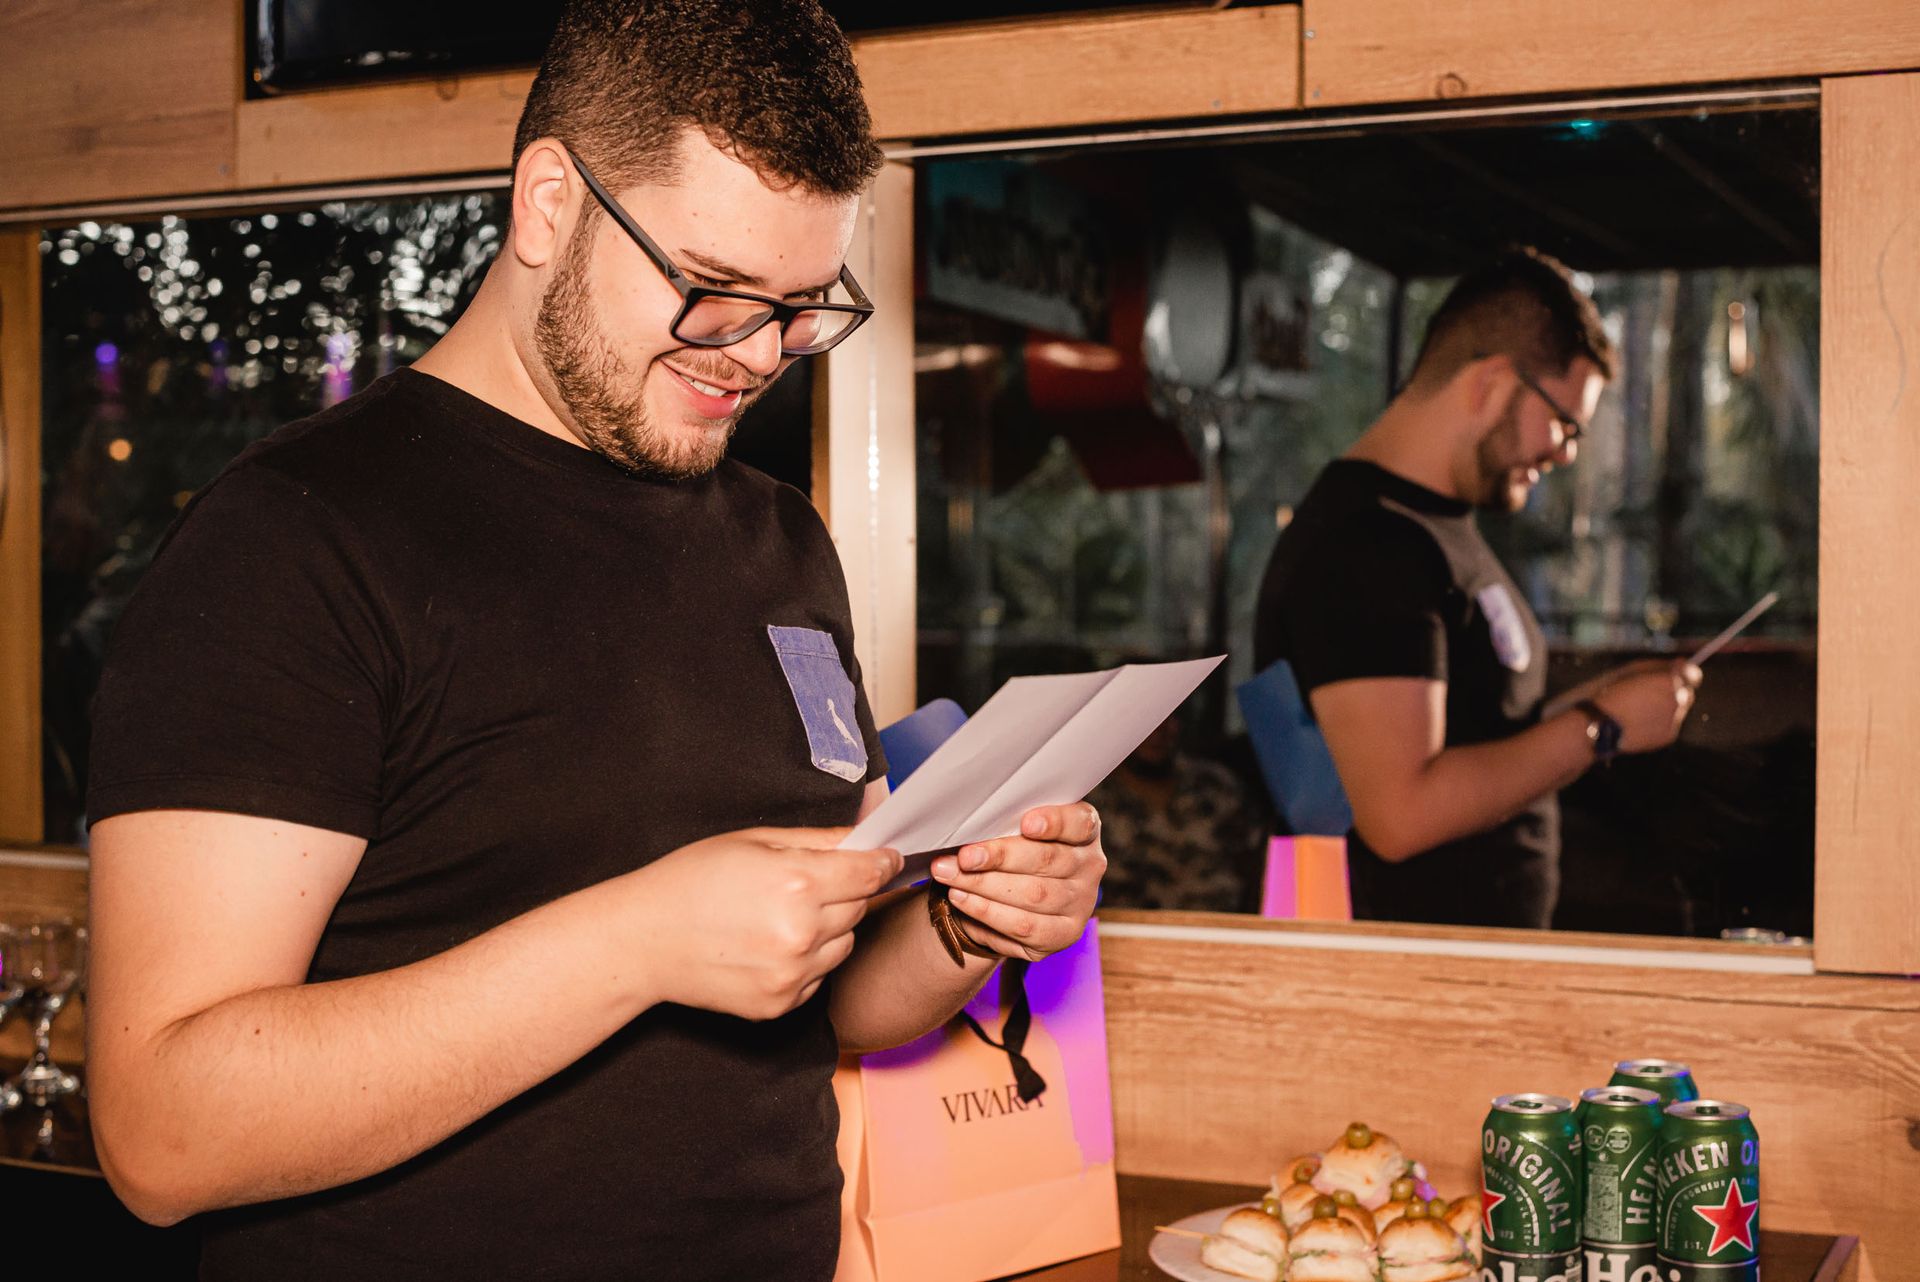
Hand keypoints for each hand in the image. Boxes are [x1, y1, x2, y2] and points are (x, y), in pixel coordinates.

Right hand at [628, 827, 901, 1020]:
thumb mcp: (753, 842)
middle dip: (846, 891)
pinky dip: (808, 960)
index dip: (882, 862)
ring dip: (829, 928)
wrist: (643, 941)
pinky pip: (819, 976)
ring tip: (783, 916)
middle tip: (809, 884)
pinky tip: (769, 946)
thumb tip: (864, 839)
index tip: (887, 857)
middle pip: (859, 907)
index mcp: (797, 883)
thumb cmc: (691, 880)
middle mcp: (801, 933)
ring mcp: (793, 974)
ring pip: (845, 944)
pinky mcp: (781, 1004)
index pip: (869, 873)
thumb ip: (816, 840)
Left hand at [927, 803, 1106, 962]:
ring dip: (984, 885)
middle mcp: (1089, 866)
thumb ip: (1004, 826)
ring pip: (1032, 895)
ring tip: (950, 876)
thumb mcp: (1013, 832)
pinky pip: (1023, 926)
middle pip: (1047, 860)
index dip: (1055, 822)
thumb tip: (970, 826)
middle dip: (1000, 857)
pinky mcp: (1064, 934)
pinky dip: (987, 912)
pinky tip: (961, 898)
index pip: (1079, 823)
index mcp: (1084, 831)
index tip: (1026, 823)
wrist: (1008, 900)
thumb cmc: (1011, 853)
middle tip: (964, 856)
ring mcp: (1081, 903)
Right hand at [1592, 659, 1702, 752]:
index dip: (1683, 673)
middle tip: (1647, 696)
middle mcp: (1677, 700)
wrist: (1597, 727)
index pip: (1692, 673)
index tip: (1673, 674)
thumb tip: (1684, 662)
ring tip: (1639, 711)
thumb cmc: (1609, 694)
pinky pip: (1670, 724)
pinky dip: (1659, 722)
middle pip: (1686, 693)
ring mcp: (1675, 720)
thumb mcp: (1630, 670)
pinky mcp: (1669, 736)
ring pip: (1678, 710)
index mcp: (1667, 681)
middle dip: (1673, 692)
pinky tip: (1639, 723)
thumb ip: (1659, 665)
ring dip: (1665, 708)